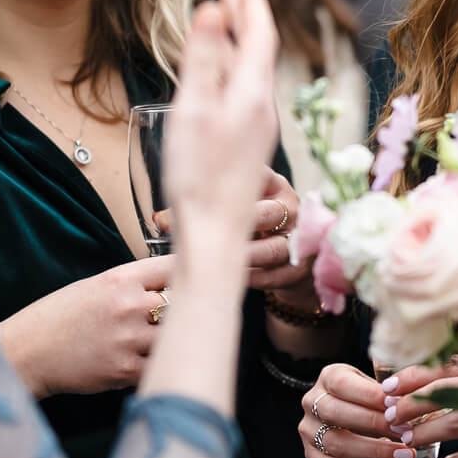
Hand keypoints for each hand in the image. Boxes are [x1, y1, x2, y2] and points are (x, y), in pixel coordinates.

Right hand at [0, 257, 175, 397]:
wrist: (27, 352)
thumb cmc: (59, 317)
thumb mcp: (95, 286)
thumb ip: (133, 284)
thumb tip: (171, 285)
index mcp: (121, 279)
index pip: (175, 267)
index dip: (191, 274)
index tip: (198, 281)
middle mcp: (128, 305)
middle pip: (184, 302)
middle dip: (188, 310)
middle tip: (190, 316)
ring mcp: (128, 339)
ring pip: (176, 337)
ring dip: (174, 341)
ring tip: (172, 343)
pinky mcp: (124, 370)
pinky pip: (160, 366)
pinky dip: (160, 365)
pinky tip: (152, 363)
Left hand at [156, 167, 305, 290]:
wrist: (289, 259)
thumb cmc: (253, 227)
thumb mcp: (238, 206)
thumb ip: (207, 203)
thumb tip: (159, 219)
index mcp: (274, 185)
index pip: (253, 178)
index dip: (220, 190)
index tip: (188, 204)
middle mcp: (290, 209)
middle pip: (267, 214)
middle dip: (231, 225)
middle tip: (198, 236)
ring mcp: (298, 240)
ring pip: (272, 249)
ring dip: (242, 257)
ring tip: (215, 263)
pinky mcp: (298, 269)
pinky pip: (275, 276)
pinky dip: (252, 279)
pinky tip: (231, 280)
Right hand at [160, 0, 278, 248]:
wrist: (215, 235)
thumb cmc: (198, 175)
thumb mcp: (193, 108)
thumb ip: (203, 57)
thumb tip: (214, 7)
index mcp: (252, 93)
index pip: (260, 35)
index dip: (252, 4)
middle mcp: (263, 109)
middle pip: (261, 52)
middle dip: (248, 18)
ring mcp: (259, 130)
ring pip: (255, 73)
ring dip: (243, 43)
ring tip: (228, 23)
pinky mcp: (250, 148)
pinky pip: (249, 94)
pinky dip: (238, 70)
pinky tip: (223, 78)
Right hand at [298, 363, 409, 457]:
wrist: (360, 429)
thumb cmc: (373, 404)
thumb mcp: (379, 388)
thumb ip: (391, 389)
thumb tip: (410, 391)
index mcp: (328, 377)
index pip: (343, 384)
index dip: (370, 395)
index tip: (398, 404)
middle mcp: (311, 402)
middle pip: (336, 413)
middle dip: (374, 423)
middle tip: (404, 430)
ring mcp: (308, 431)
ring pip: (336, 443)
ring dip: (374, 450)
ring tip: (404, 452)